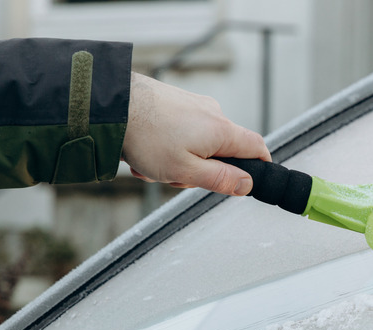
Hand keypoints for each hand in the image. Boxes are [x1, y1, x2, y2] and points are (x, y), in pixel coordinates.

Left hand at [121, 72, 270, 195]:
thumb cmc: (146, 136)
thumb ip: (220, 179)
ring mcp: (194, 105)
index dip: (261, 166)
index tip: (252, 179)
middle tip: (176, 176)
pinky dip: (168, 145)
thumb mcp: (185, 170)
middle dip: (203, 169)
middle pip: (224, 150)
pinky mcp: (177, 101)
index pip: (258, 147)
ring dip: (179, 159)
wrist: (111, 104)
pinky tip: (146, 149)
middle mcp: (213, 113)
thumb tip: (247, 184)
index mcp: (222, 131)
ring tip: (152, 163)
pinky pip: (182, 131)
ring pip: (199, 143)